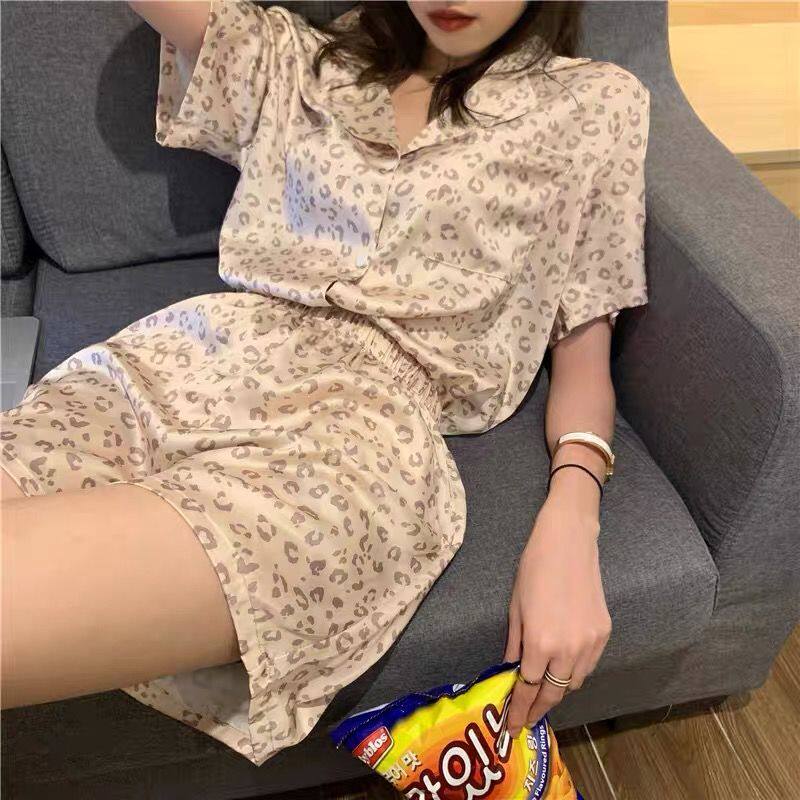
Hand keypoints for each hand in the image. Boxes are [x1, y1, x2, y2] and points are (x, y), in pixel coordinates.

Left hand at [502, 498, 610, 738]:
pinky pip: (589, 664)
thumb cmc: (534, 568)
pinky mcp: (604, 633)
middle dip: (538, 709)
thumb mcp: (515, 606)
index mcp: (540, 643)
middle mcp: (568, 649)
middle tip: (525, 719)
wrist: (569, 541)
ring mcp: (590, 643)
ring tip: (542, 691)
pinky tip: (562, 666)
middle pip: (553, 692)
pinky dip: (575, 671)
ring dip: (557, 689)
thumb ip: (514, 643)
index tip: (512, 727)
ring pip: (574, 682)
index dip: (519, 710)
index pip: (528, 688)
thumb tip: (510, 670)